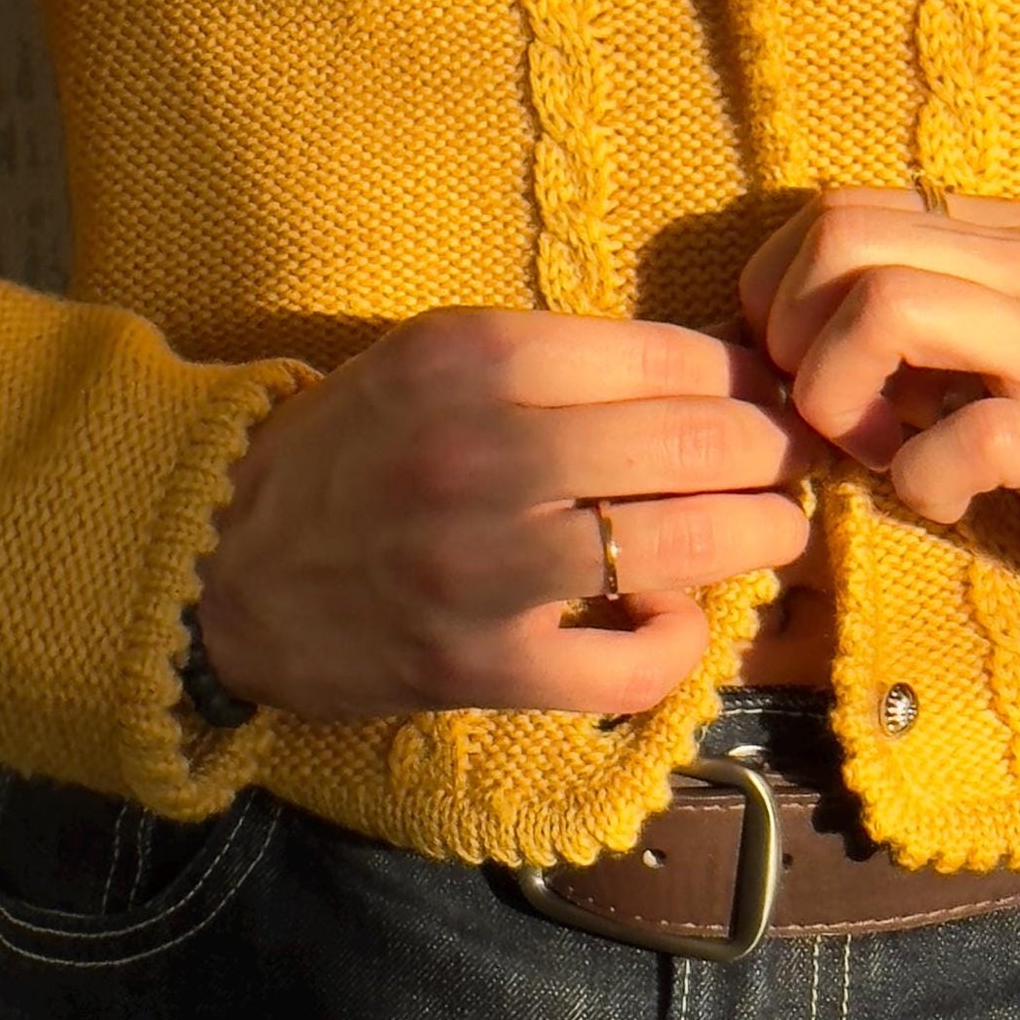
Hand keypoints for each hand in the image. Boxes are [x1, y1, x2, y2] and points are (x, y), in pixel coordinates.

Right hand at [194, 309, 812, 721]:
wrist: (223, 563)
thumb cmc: (356, 448)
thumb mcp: (438, 359)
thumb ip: (560, 360)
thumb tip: (715, 370)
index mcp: (476, 356)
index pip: (669, 355)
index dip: (745, 377)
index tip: (772, 392)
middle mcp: (484, 451)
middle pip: (695, 440)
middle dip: (772, 448)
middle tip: (795, 457)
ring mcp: (484, 565)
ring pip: (683, 541)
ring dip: (760, 533)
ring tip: (777, 528)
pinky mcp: (480, 664)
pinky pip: (629, 663)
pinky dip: (677, 643)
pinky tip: (674, 619)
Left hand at [738, 186, 1019, 612]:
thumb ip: (945, 317)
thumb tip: (814, 333)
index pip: (843, 208)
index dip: (783, 290)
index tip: (803, 367)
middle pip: (846, 243)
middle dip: (794, 338)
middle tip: (826, 417)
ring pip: (892, 311)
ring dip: (841, 399)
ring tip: (875, 453)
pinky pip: (979, 437)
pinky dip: (924, 480)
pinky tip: (943, 504)